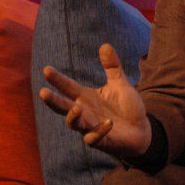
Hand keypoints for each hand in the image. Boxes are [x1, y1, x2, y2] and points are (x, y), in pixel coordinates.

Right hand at [39, 43, 150, 158]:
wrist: (140, 130)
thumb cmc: (126, 107)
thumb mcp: (120, 84)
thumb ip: (112, 67)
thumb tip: (105, 44)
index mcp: (86, 97)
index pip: (68, 87)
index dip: (58, 79)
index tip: (47, 69)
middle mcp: (84, 112)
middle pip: (63, 107)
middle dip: (53, 101)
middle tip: (43, 92)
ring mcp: (90, 127)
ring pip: (74, 124)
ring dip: (73, 117)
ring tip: (75, 108)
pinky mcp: (100, 140)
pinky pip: (94, 138)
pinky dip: (99, 131)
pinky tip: (108, 123)